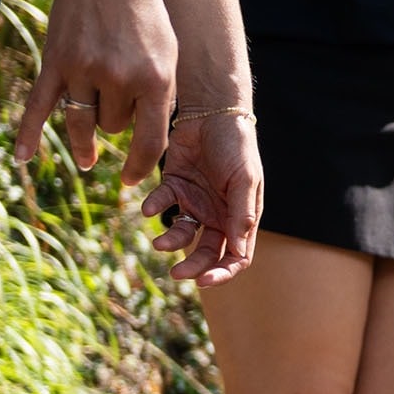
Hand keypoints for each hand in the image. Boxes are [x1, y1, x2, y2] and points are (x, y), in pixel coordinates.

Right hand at [16, 0, 178, 183]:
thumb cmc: (145, 17)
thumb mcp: (168, 56)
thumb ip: (160, 96)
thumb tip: (152, 139)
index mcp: (155, 79)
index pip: (150, 141)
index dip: (140, 165)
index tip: (131, 178)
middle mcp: (119, 78)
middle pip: (113, 127)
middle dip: (117, 120)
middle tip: (119, 102)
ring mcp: (84, 71)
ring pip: (84, 123)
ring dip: (86, 138)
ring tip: (87, 157)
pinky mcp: (55, 62)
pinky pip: (39, 107)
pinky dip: (29, 134)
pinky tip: (24, 157)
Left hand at [139, 109, 262, 284]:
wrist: (212, 112)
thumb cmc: (237, 145)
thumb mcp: (244, 179)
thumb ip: (242, 214)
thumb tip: (238, 251)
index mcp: (241, 217)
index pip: (237, 255)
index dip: (223, 272)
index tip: (205, 280)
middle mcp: (219, 214)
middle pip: (208, 251)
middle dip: (194, 266)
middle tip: (177, 273)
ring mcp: (196, 201)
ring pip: (182, 233)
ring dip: (171, 242)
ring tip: (158, 243)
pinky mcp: (174, 186)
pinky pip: (162, 204)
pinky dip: (154, 208)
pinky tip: (149, 207)